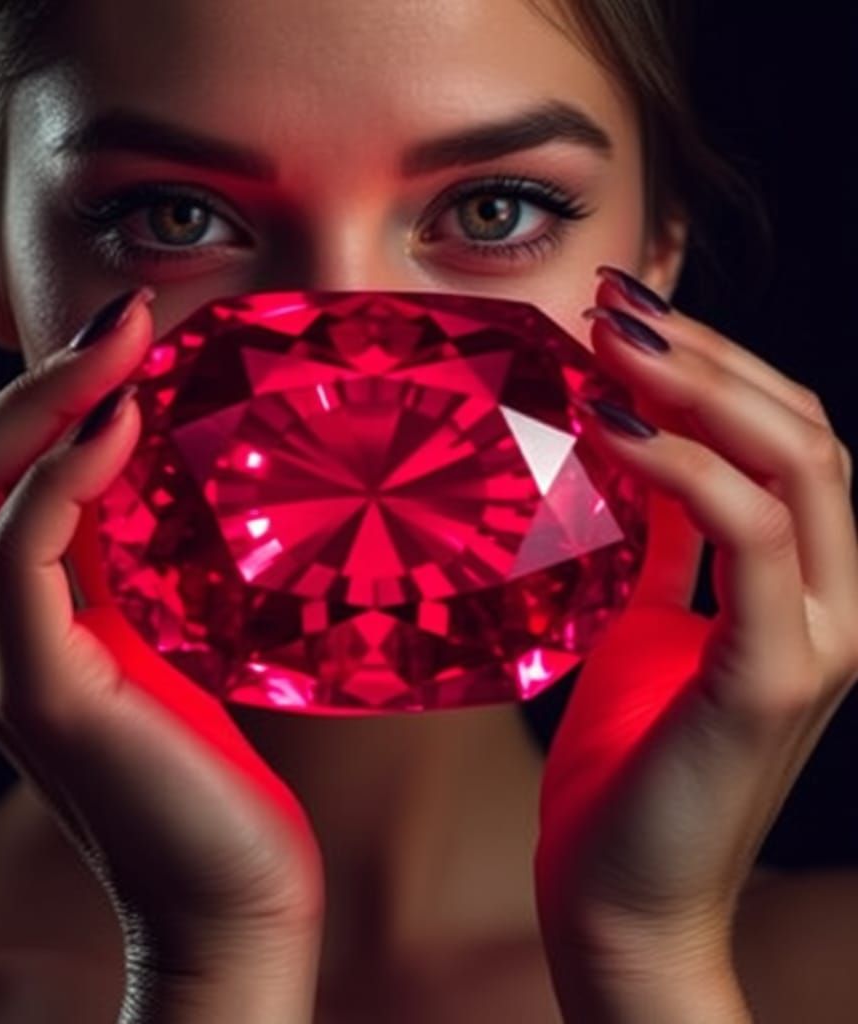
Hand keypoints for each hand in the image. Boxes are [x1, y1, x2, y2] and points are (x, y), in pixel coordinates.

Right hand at [0, 288, 324, 981]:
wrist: (225, 881)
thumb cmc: (206, 758)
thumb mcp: (158, 634)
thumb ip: (130, 560)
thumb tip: (155, 454)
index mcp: (1, 622)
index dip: (38, 395)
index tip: (121, 333)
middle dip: (36, 380)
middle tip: (122, 315)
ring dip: (48, 404)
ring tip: (124, 344)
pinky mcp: (40, 692)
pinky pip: (23, 553)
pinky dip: (65, 476)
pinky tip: (125, 425)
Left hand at [534, 268, 857, 986]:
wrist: (621, 901)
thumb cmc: (627, 769)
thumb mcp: (646, 628)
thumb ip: (663, 549)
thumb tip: (635, 461)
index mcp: (799, 591)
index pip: (785, 441)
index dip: (714, 365)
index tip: (621, 315)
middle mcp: (829, 606)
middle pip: (801, 430)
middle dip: (707, 352)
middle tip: (611, 300)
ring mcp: (815, 643)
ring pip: (797, 465)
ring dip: (702, 385)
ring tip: (609, 337)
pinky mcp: (770, 683)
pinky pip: (744, 539)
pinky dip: (680, 468)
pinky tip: (607, 428)